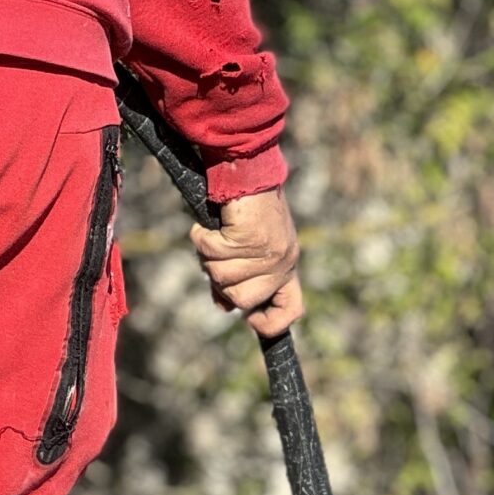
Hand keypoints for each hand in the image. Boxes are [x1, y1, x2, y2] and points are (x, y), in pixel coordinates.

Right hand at [190, 188, 304, 337]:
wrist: (249, 171)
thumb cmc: (246, 210)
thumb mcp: (248, 250)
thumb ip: (238, 279)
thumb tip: (224, 307)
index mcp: (286, 265)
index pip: (291, 310)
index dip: (271, 323)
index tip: (250, 319)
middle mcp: (282, 261)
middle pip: (243, 301)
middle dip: (221, 282)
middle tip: (218, 257)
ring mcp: (267, 251)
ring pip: (222, 277)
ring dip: (209, 257)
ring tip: (214, 235)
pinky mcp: (249, 237)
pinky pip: (212, 251)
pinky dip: (201, 238)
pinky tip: (204, 227)